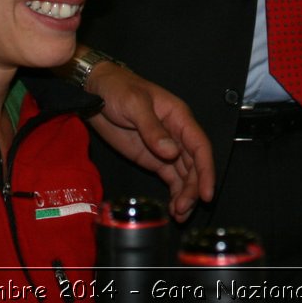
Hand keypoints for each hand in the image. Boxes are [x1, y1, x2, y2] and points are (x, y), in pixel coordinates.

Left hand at [82, 62, 214, 220]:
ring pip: (184, 174)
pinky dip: (175, 192)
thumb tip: (171, 152)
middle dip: (193, 188)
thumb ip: (152, 128)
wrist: (95, 91)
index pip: (200, 146)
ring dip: (185, 194)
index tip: (206, 193)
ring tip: (179, 214)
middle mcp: (177, 134)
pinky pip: (170, 177)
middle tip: (184, 209)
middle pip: (194, 165)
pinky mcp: (152, 158)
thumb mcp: (134, 104)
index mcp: (178, 117)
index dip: (206, 170)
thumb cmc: (118, 89)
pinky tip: (174, 207)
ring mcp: (164, 148)